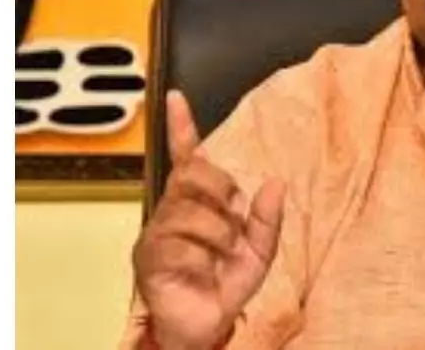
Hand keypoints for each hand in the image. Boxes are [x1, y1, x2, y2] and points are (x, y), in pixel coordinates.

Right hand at [133, 91, 285, 349]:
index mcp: (195, 205)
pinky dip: (202, 260)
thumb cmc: (224, 287)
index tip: (175, 97)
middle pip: (193, 175)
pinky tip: (202, 271)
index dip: (181, 126)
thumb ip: (268, 219)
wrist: (205, 328)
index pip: (185, 157)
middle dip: (222, 191)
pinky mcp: (148, 260)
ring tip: (221, 255)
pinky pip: (180, 246)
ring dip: (218, 234)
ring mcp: (156, 235)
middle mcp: (170, 212)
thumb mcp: (259, 252)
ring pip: (189, 212)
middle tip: (234, 219)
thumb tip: (275, 183)